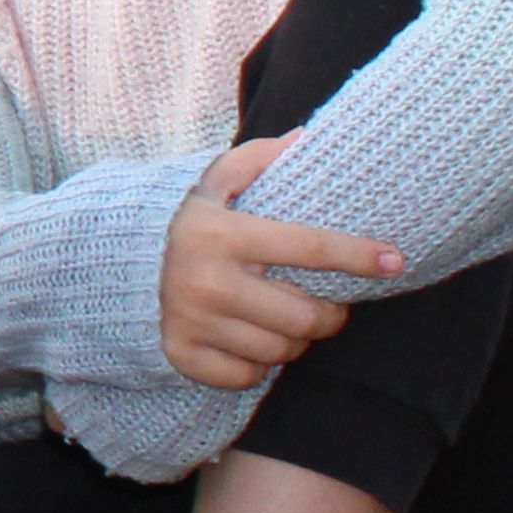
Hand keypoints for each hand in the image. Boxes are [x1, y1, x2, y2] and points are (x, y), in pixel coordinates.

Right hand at [159, 134, 401, 391]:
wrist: (118, 267)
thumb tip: (307, 137)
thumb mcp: (217, 181)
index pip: (309, 248)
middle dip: (329, 314)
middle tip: (328, 305)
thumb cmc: (192, 224)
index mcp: (220, 233)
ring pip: (281, 349)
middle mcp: (205, 281)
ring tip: (286, 320)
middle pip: (304, 316)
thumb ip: (260, 158)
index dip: (358, 255)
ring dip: (295, 339)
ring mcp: (192, 322)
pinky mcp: (183, 355)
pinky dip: (258, 363)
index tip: (394, 260)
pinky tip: (251, 339)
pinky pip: (248, 375)